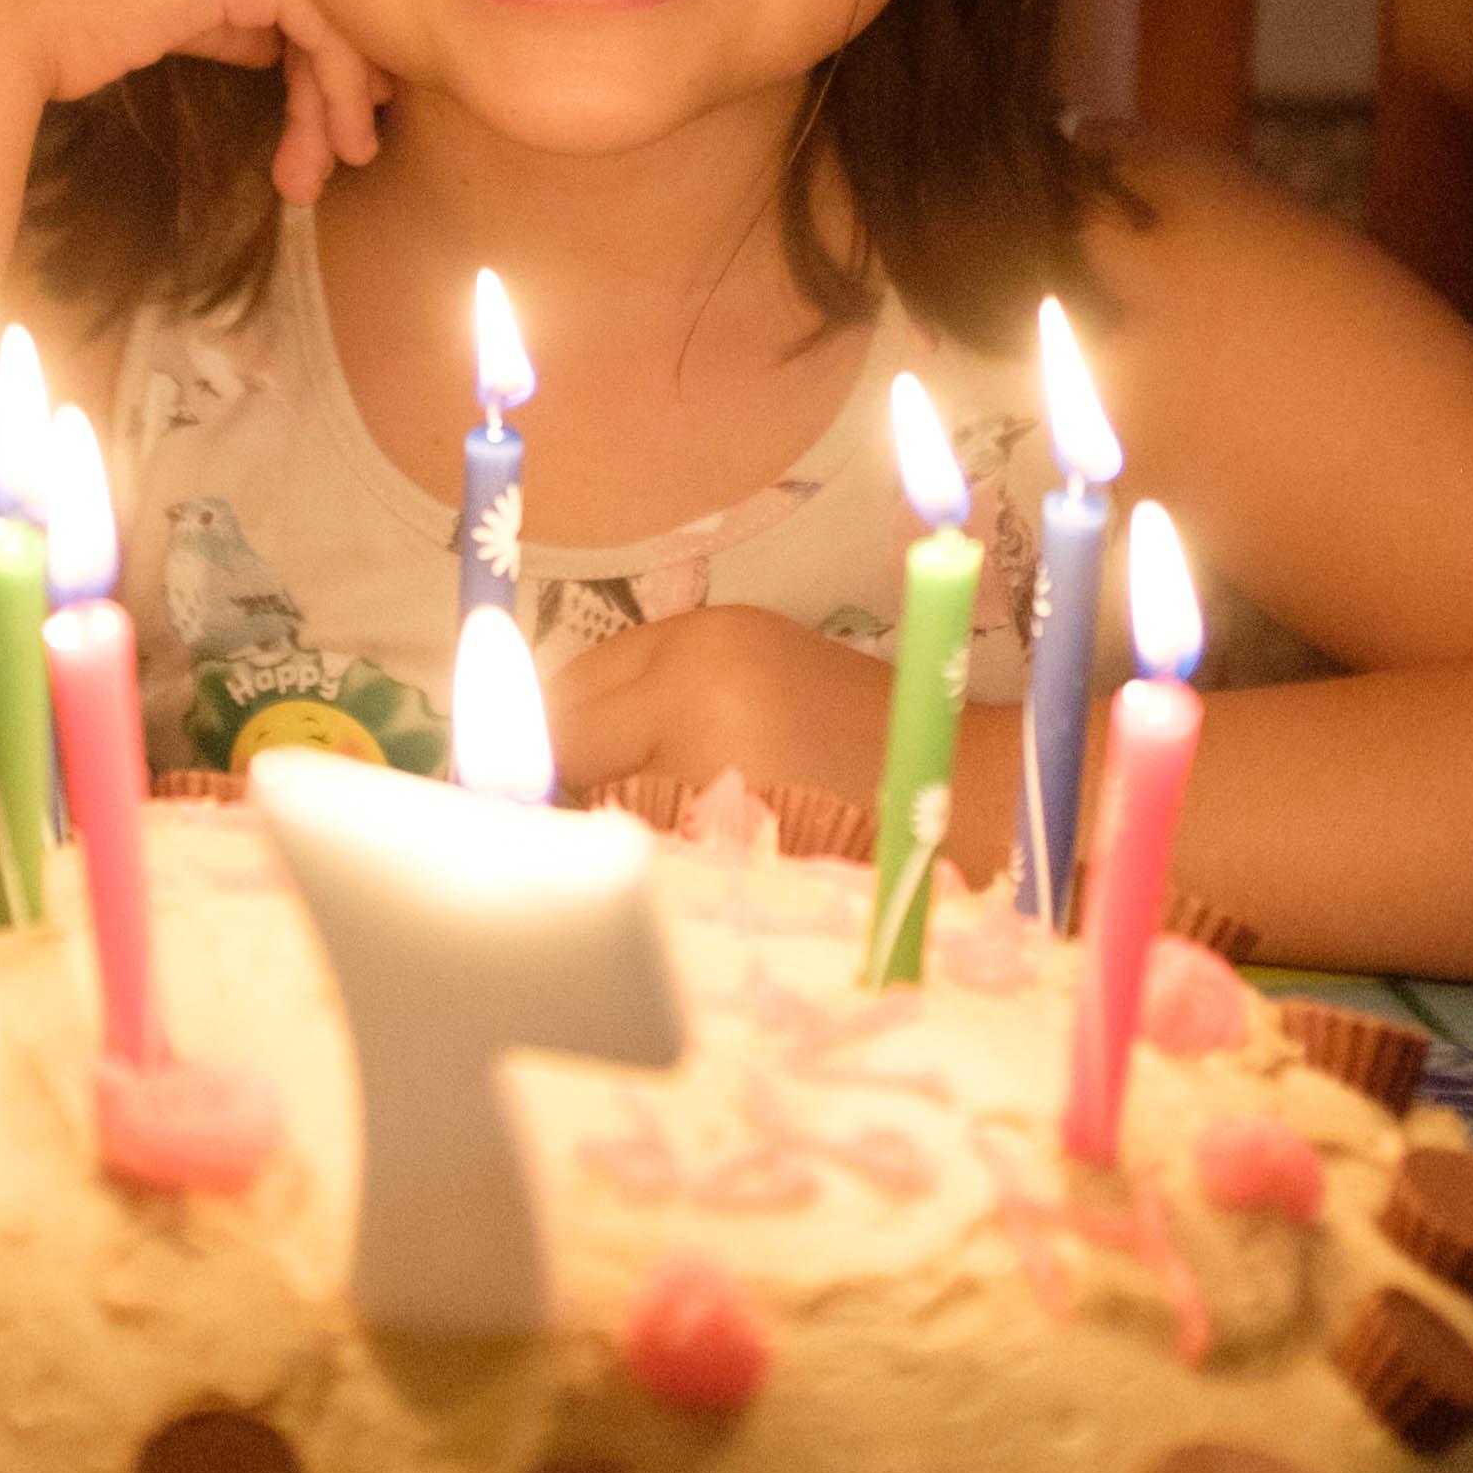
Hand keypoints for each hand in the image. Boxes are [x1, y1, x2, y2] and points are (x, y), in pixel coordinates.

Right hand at [0, 0, 391, 203]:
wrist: (7, 8)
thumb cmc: (75, 7)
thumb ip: (238, 8)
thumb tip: (289, 48)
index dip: (333, 27)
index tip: (337, 102)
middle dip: (348, 69)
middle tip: (343, 146)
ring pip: (344, 5)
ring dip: (340, 99)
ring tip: (324, 168)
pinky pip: (330, 28)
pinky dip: (335, 96)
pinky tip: (324, 149)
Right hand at [547, 604, 890, 817]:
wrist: (949, 785)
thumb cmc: (836, 843)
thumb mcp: (710, 848)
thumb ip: (619, 825)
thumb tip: (542, 824)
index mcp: (685, 700)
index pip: (558, 741)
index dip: (531, 796)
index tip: (522, 837)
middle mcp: (691, 642)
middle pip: (568, 691)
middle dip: (553, 754)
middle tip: (556, 821)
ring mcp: (718, 624)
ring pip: (603, 670)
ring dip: (590, 726)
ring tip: (605, 793)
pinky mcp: (744, 626)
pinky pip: (651, 661)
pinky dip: (634, 705)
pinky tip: (655, 758)